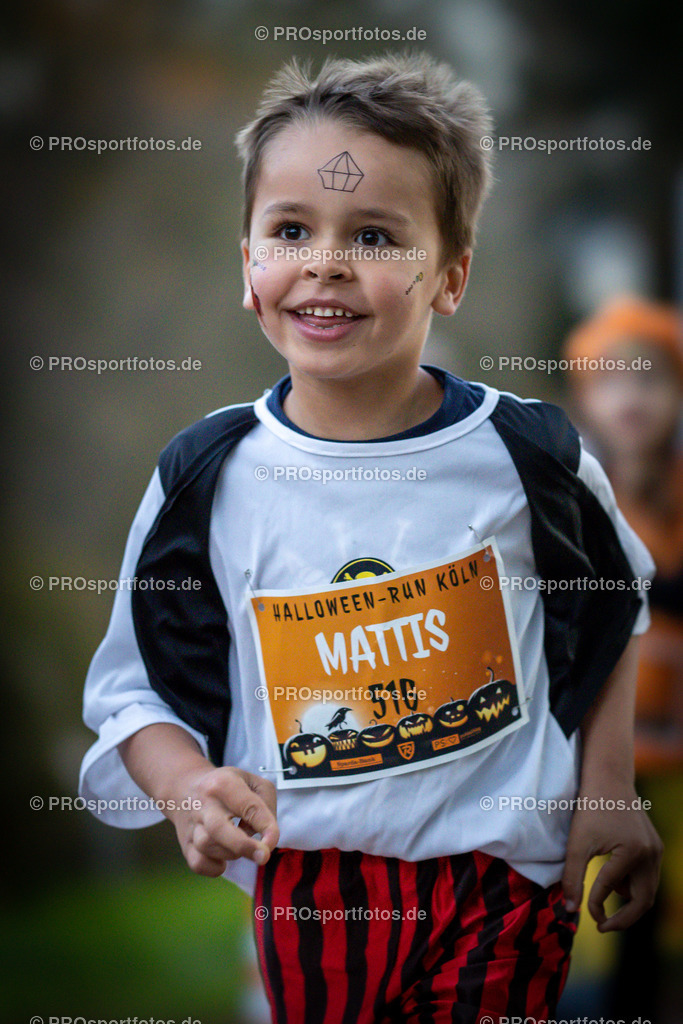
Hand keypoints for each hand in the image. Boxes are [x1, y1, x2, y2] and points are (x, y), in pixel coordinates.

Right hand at [168, 765, 279, 876]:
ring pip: (209, 848)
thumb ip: (265, 805)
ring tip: (238, 839)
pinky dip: (215, 867)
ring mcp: (192, 825)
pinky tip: (223, 856)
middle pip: (218, 828)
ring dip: (232, 852)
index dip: (266, 826)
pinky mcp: (185, 844)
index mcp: (223, 784)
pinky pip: (199, 864)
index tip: (272, 841)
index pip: (249, 807)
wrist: (185, 788)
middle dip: (244, 845)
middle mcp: (204, 804)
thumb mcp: (252, 781)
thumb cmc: (225, 786)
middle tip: (263, 856)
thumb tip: (264, 837)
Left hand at [561, 783, 661, 930]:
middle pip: (643, 901)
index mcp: (632, 852)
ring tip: (603, 904)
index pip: (611, 888)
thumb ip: (573, 877)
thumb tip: (570, 910)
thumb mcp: (577, 842)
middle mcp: (651, 854)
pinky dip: (632, 886)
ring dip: (628, 902)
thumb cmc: (590, 807)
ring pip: (647, 890)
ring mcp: (656, 850)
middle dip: (624, 919)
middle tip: (603, 927)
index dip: (595, 904)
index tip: (582, 911)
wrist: (609, 779)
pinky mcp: (654, 847)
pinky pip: (647, 876)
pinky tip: (612, 881)